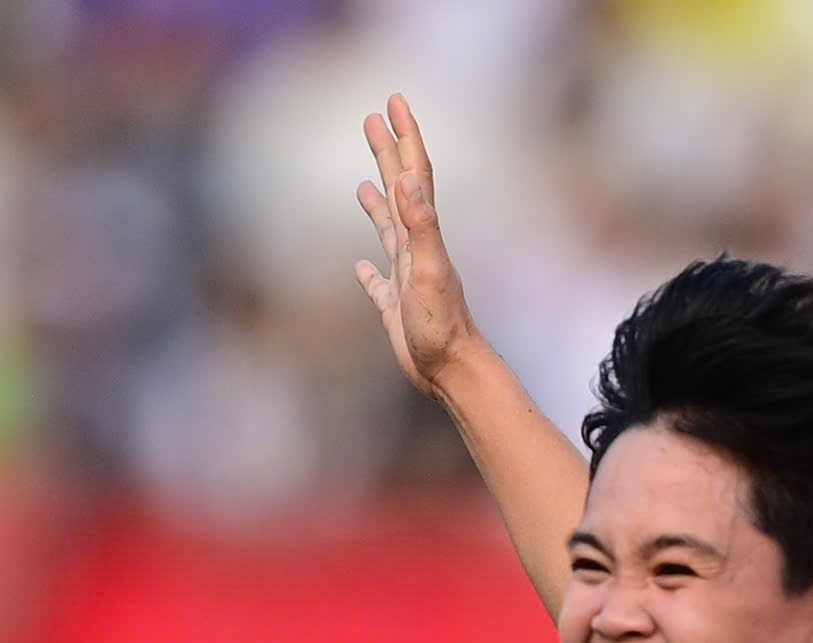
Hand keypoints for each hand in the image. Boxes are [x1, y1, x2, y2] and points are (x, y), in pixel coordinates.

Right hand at [353, 94, 483, 396]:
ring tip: (363, 181)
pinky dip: (368, 270)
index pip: (413, 174)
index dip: (404, 136)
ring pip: (389, 230)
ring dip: (378, 202)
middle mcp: (417, 249)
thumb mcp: (429, 271)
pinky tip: (360, 265)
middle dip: (387, 153)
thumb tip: (404, 179)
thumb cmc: (443, 326)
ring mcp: (406, 278)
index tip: (394, 101)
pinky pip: (378, 283)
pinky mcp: (396, 308)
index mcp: (424, 234)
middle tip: (372, 118)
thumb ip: (420, 225)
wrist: (452, 371)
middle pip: (399, 190)